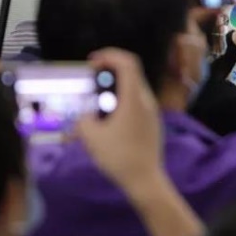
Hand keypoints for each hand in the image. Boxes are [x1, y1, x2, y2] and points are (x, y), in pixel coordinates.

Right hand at [76, 49, 162, 196]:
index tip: (92, 63)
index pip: (127, 62)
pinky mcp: (152, 122)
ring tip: (95, 103)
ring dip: (113, 88)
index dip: (109, 55)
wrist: (145, 180)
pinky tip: (107, 118)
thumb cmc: (119, 156)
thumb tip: (84, 113)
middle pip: (130, 72)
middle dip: (108, 72)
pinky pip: (135, 102)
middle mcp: (146, 99)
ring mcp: (151, 111)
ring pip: (133, 88)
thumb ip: (83, 118)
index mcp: (134, 98)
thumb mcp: (91, 137)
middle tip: (90, 82)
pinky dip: (120, 100)